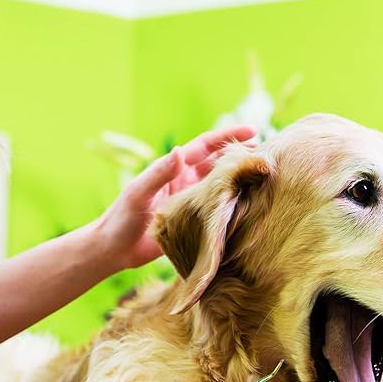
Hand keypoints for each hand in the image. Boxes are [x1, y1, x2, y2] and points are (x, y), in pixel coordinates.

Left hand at [93, 125, 256, 270]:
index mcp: (175, 170)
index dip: (227, 138)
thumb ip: (159, 173)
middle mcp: (187, 183)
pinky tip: (251, 210)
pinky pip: (219, 213)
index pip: (205, 147)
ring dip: (241, 183)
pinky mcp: (195, 224)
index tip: (252, 131)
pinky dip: (234, 209)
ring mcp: (193, 204)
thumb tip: (180, 152)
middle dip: (241, 159)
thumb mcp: (139, 192)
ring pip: (223, 188)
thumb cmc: (122, 218)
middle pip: (220, 165)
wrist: (115, 249)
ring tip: (266, 181)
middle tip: (267, 157)